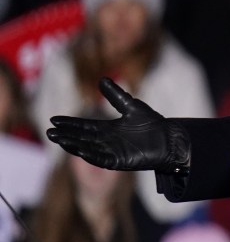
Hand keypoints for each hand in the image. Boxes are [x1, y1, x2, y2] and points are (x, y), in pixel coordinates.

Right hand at [46, 78, 189, 173]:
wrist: (169, 139)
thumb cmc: (152, 124)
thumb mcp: (131, 106)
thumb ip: (115, 96)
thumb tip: (101, 79)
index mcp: (109, 128)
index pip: (85, 126)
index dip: (70, 124)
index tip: (54, 120)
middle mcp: (107, 141)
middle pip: (82, 138)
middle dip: (66, 135)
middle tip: (49, 131)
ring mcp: (113, 152)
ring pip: (88, 148)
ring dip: (73, 145)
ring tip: (58, 139)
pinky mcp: (120, 161)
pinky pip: (102, 160)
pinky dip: (91, 156)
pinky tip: (79, 150)